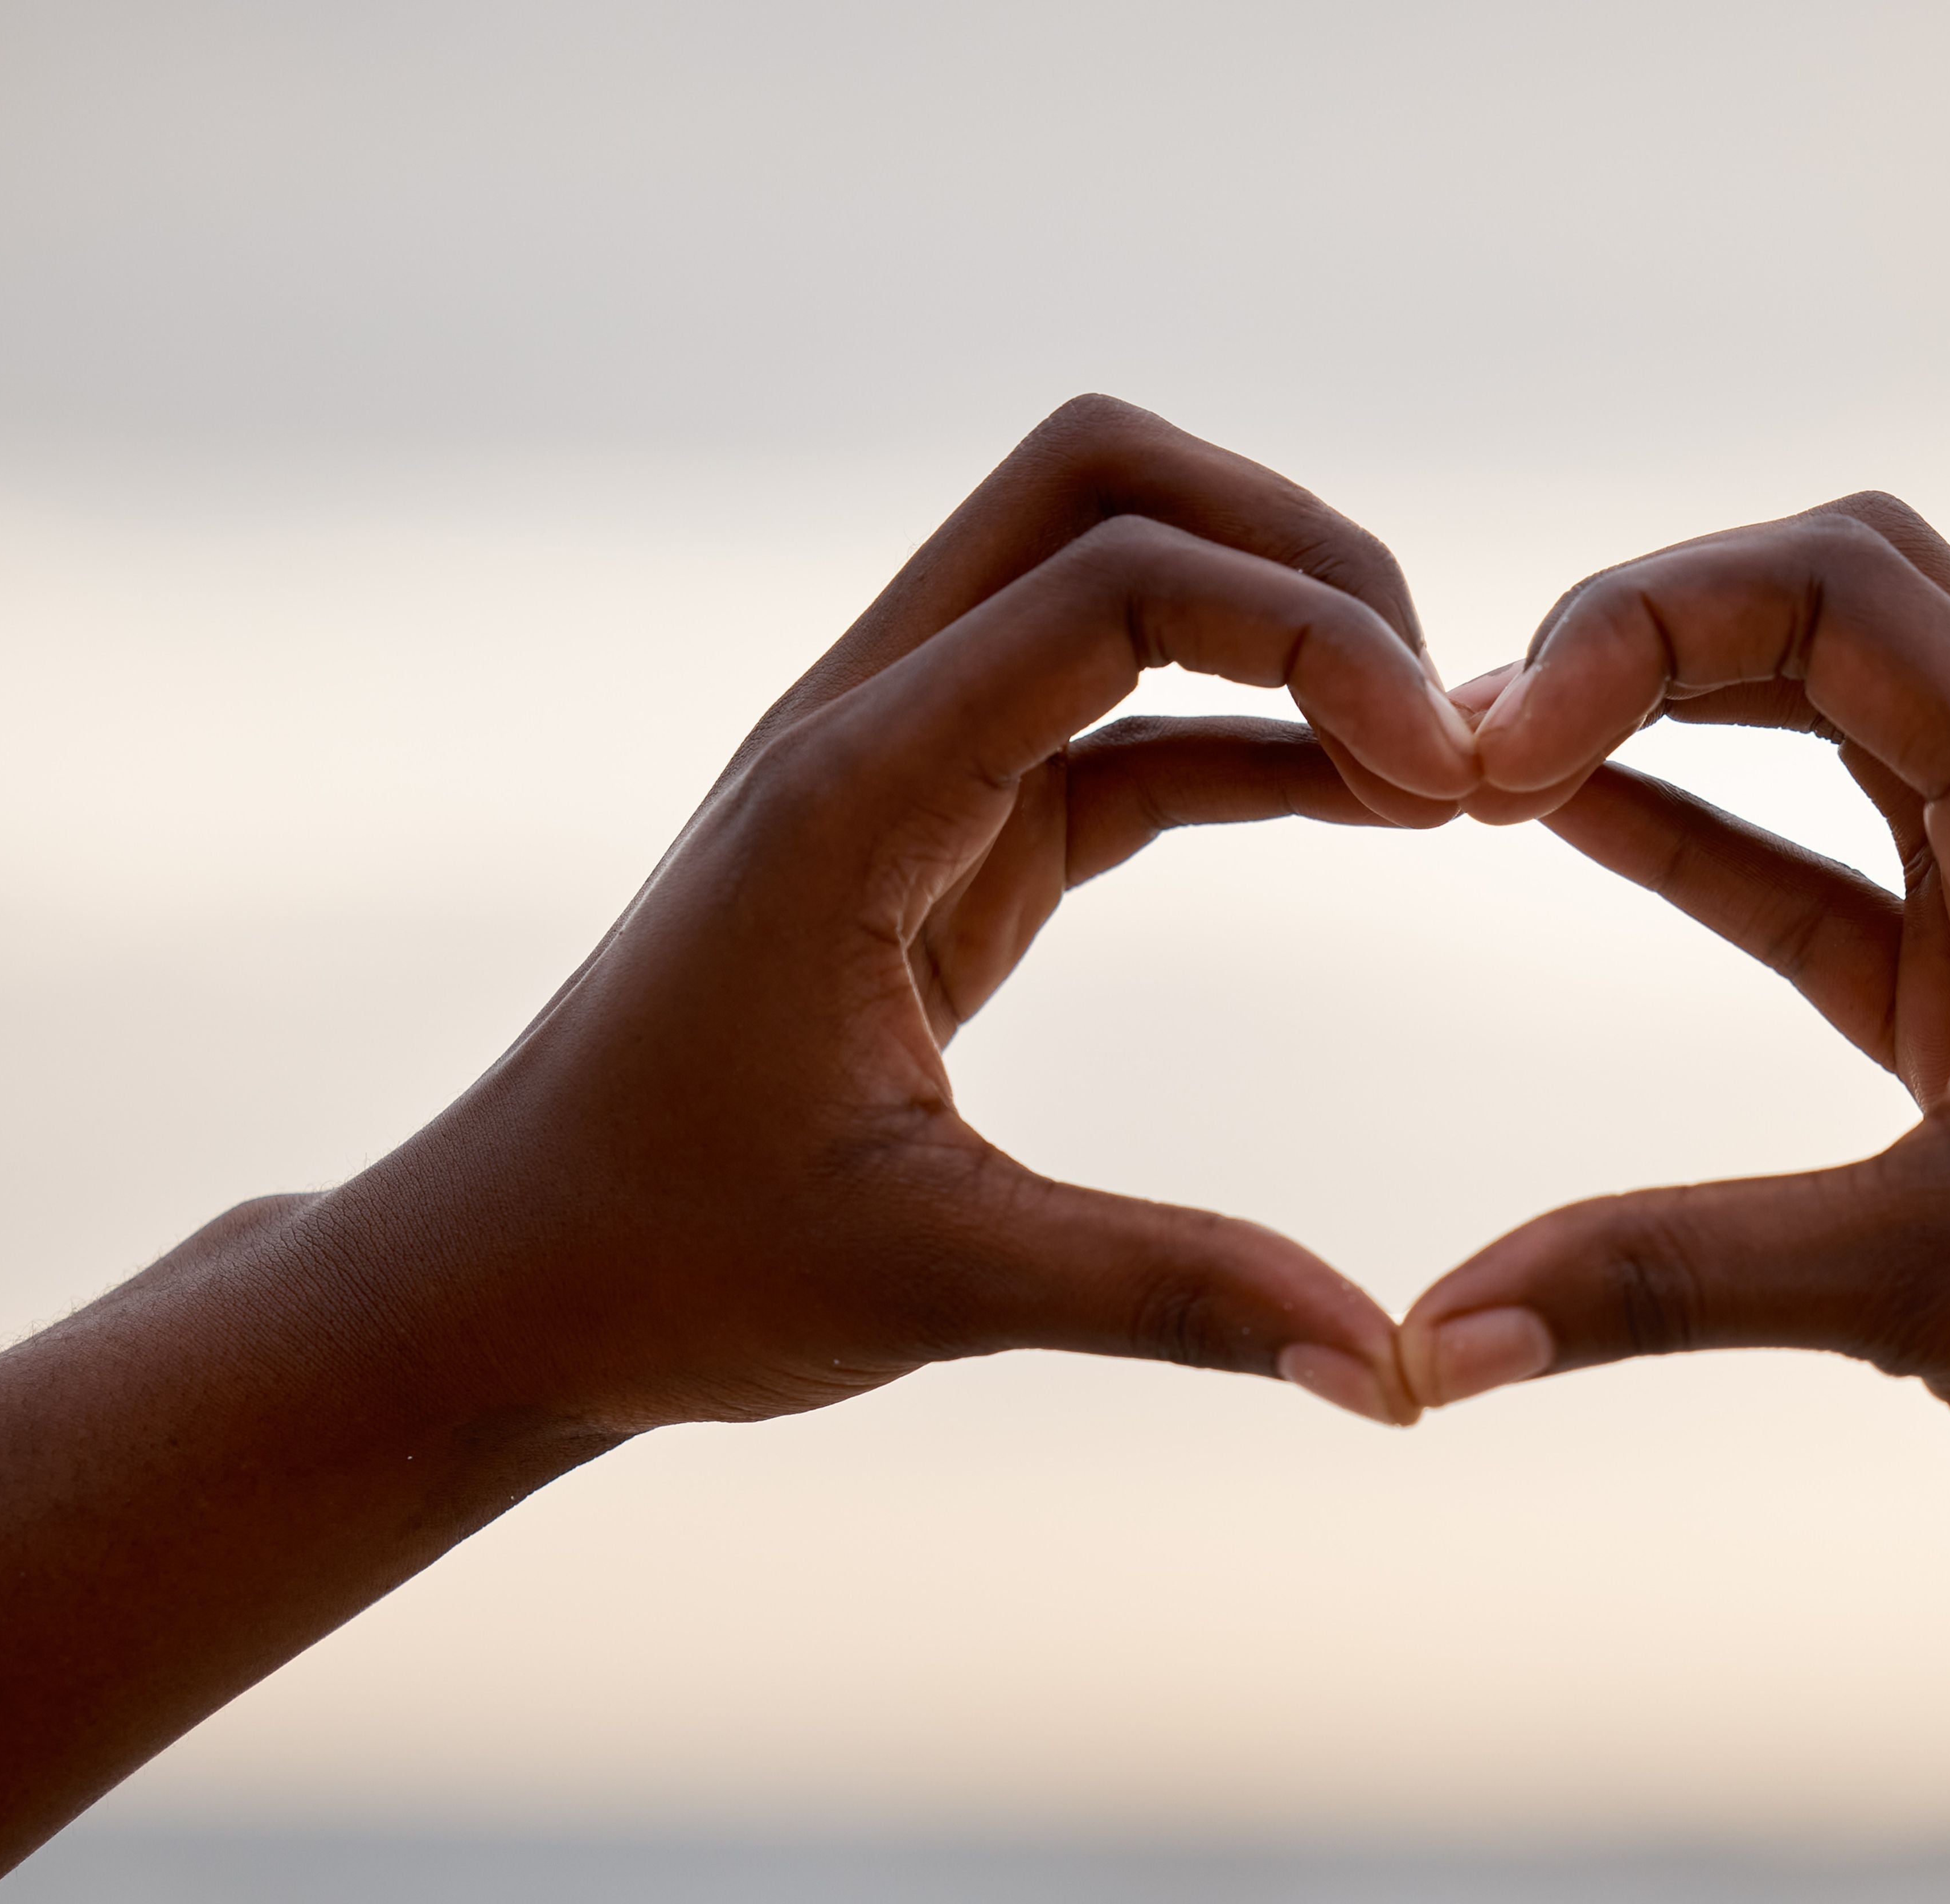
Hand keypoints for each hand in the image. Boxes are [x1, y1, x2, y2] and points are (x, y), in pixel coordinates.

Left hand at [306, 396, 1480, 1432]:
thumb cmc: (668, 1268)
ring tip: (1434, 769)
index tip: (1444, 782)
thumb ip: (1171, 1297)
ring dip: (1281, 627)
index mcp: (851, 788)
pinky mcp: (942, 830)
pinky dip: (1252, 735)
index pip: (1114, 583)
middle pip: (1105, 483)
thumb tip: (1392, 1374)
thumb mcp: (931, 1286)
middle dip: (1298, 550)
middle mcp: (870, 724)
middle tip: (1441, 712)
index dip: (1307, 636)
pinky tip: (1372, 808)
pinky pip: (1121, 719)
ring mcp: (905, 763)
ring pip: (1113, 569)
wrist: (505, 1281)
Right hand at [1399, 495, 1949, 1903]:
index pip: (1852, 589)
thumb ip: (1666, 1281)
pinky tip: (1575, 817)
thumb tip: (1429, 1346)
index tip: (1502, 737)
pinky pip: (1834, 865)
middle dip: (1657, 626)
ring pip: (1843, 722)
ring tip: (1494, 760)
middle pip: (1847, 607)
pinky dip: (1706, 830)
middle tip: (1484, 730)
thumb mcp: (1925, 1283)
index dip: (1654, 614)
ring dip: (1678, 710)